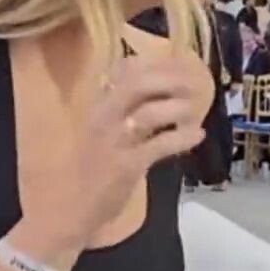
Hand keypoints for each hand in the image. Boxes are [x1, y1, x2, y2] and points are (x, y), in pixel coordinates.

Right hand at [44, 53, 211, 243]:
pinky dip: (182, 138)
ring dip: (179, 108)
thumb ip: (124, 109)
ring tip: (195, 110)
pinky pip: (160, 145)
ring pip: (151, 112)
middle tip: (195, 84)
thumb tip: (158, 89)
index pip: (127, 69)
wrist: (72, 207)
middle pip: (140, 83)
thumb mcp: (104, 130)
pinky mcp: (127, 165)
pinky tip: (198, 135)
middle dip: (172, 78)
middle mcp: (105, 116)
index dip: (159, 63)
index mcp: (100, 104)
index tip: (183, 64)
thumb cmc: (91, 168)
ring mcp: (115, 140)